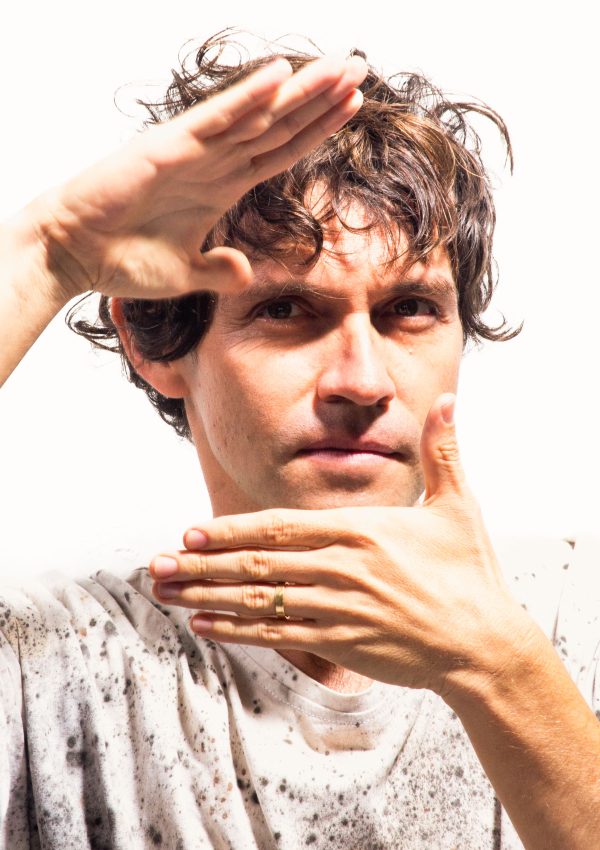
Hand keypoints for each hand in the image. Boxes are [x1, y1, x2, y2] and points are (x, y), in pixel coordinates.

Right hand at [32, 55, 366, 301]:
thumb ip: (218, 271)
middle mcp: (215, 161)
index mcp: (222, 185)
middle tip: (361, 68)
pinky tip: (282, 76)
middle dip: (322, 97)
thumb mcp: (185, 273)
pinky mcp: (169, 146)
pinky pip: (216, 119)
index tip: (352, 107)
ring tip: (343, 65)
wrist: (76, 254)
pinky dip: (248, 98)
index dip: (317, 128)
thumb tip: (247, 273)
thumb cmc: (124, 260)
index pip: (281, 150)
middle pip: (280, 123)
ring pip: (259, 114)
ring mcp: (195, 150)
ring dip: (301, 90)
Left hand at [150, 394, 535, 696]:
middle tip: (155, 566)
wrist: (484, 642)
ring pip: (258, 601)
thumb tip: (449, 400)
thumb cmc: (469, 573)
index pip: (279, 527)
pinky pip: (278, 635)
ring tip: (166, 594)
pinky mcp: (341, 643)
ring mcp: (338, 609)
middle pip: (256, 565)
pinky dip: (237, 630)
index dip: (231, 531)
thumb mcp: (458, 505)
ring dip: (206, 598)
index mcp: (359, 530)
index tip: (191, 533)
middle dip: (201, 565)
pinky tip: (205, 626)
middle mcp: (340, 568)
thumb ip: (442, 452)